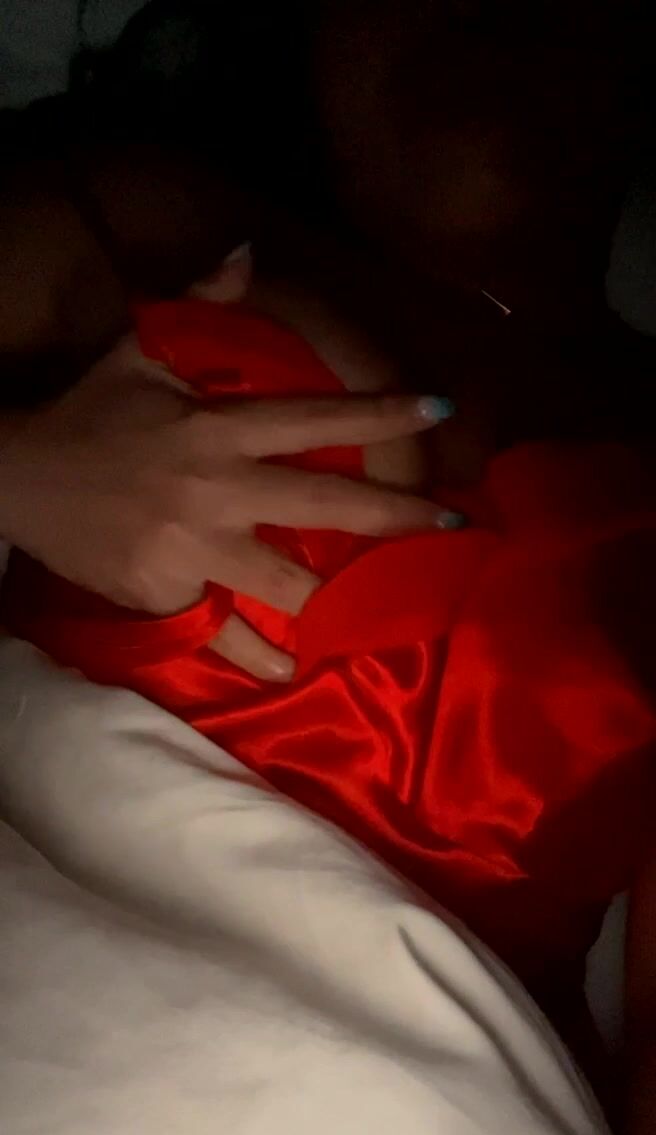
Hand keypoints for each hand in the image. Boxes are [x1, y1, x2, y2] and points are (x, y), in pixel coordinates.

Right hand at [0, 346, 450, 679]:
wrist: (17, 478)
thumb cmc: (88, 412)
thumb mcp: (137, 348)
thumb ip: (197, 303)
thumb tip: (246, 249)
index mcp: (215, 428)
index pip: (314, 416)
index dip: (380, 411)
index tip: (441, 409)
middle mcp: (215, 490)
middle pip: (323, 504)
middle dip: (394, 515)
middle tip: (452, 524)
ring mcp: (191, 549)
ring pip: (283, 581)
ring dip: (338, 599)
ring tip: (386, 611)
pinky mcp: (165, 594)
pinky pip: (222, 633)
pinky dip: (257, 655)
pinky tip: (290, 670)